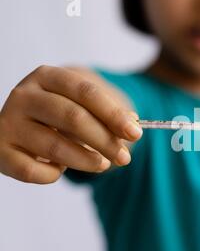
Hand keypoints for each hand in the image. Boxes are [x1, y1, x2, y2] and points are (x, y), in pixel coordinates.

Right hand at [0, 66, 142, 183]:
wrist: (25, 120)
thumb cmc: (63, 112)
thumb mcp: (85, 105)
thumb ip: (108, 113)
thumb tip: (133, 125)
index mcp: (47, 76)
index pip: (86, 92)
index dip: (113, 114)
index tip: (136, 133)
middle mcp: (24, 95)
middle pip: (72, 118)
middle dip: (105, 141)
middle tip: (125, 158)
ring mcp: (8, 122)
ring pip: (54, 147)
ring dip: (86, 160)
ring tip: (103, 164)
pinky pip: (32, 171)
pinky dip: (54, 175)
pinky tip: (61, 169)